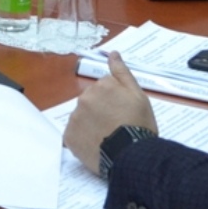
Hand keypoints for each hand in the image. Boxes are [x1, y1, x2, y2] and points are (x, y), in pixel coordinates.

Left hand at [64, 52, 157, 173]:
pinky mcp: (69, 136)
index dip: (115, 101)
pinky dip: (83, 138)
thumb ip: (122, 72)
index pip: (105, 89)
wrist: (131, 155)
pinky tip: (96, 145)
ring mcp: (74, 117)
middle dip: (101, 109)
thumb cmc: (138, 124)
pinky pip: (74, 133)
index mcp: (101, 86)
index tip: (124, 112)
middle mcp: (84, 98)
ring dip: (91, 123)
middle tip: (116, 125)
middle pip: (91, 101)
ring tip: (107, 137)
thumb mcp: (138, 95)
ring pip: (82, 116)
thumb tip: (112, 53)